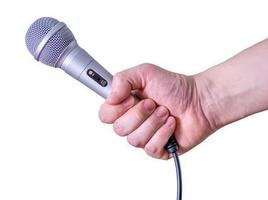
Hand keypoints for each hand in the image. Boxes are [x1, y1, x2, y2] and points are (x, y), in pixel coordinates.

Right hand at [99, 63, 214, 158]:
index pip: (105, 115)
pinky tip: (171, 124)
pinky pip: (150, 148)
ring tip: (165, 112)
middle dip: (139, 114)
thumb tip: (110, 97)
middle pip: (118, 129)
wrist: (201, 100)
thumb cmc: (176, 87)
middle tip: (153, 103)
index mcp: (125, 105)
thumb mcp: (145, 72)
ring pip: (134, 140)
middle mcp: (132, 122)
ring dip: (153, 123)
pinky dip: (163, 133)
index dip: (116, 108)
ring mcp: (144, 136)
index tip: (130, 98)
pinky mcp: (158, 149)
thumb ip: (122, 79)